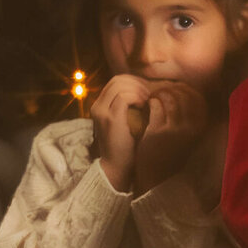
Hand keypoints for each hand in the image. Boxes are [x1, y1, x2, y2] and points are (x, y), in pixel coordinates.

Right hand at [89, 74, 151, 191]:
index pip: (115, 81)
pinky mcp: (110, 118)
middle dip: (137, 83)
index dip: (133, 81)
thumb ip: (130, 107)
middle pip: (117, 80)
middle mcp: (97, 106)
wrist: (117, 168)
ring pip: (119, 85)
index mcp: (100, 106)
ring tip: (148, 100)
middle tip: (150, 93)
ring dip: (138, 89)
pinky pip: (124, 96)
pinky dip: (137, 97)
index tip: (147, 90)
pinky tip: (144, 106)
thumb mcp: (127, 122)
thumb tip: (146, 91)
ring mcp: (101, 111)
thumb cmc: (127, 146)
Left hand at [130, 81, 210, 193]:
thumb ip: (189, 116)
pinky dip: (151, 101)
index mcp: (200, 128)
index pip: (198, 98)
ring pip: (169, 98)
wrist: (156, 174)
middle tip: (161, 90)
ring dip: (159, 92)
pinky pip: (155, 105)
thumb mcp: (187, 136)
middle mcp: (191, 128)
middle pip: (184, 95)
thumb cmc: (170, 151)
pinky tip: (148, 105)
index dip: (186, 89)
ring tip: (153, 96)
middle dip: (171, 88)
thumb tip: (185, 90)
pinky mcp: (158, 131)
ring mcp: (175, 129)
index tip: (175, 88)